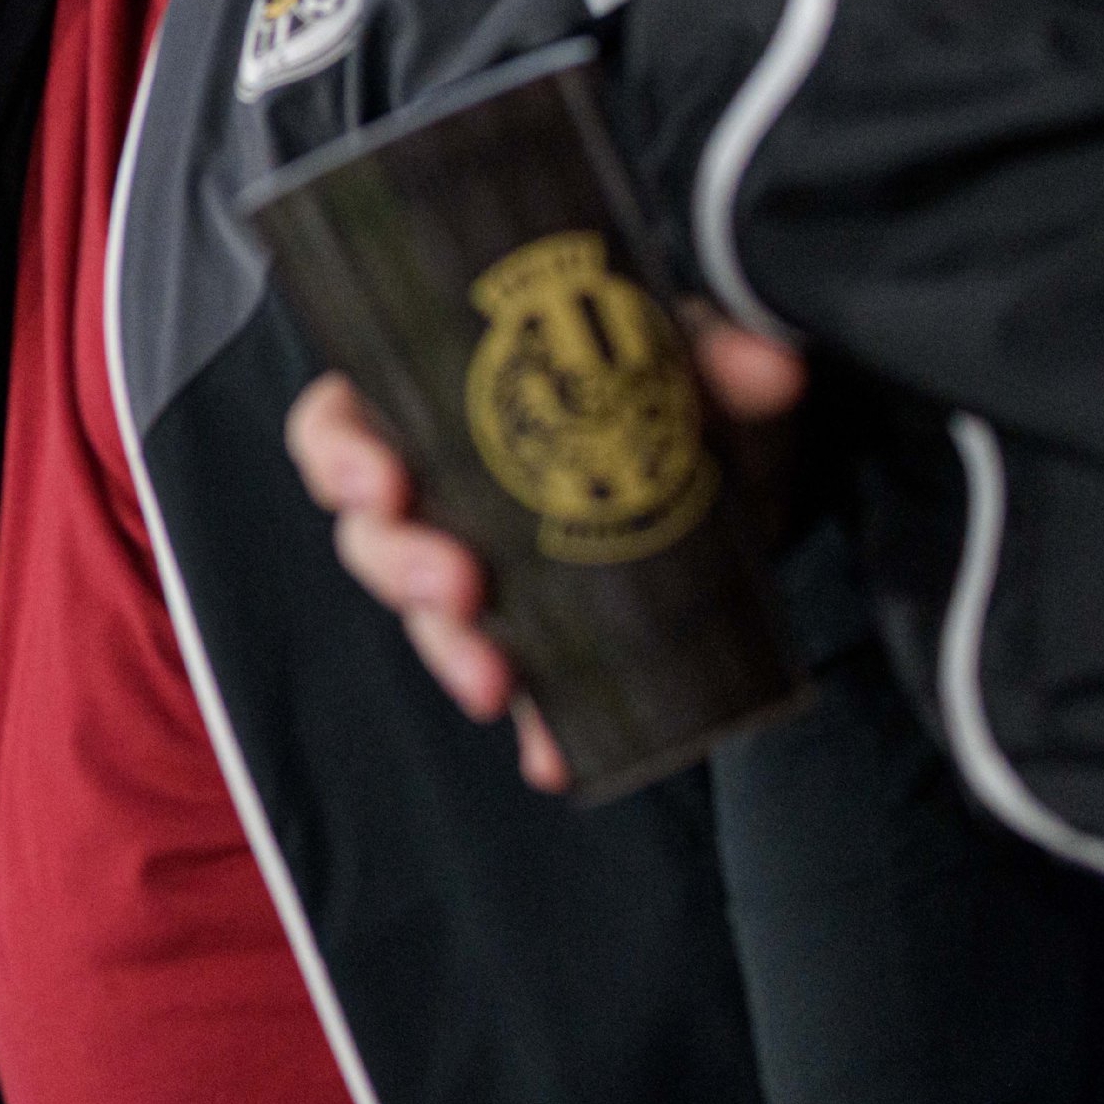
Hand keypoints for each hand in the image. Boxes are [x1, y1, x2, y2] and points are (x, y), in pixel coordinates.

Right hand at [287, 314, 803, 793]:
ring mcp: (485, 571)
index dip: (338, 455)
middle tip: (455, 585)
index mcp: (438, 403)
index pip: (342, 424)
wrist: (742, 469)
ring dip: (448, 649)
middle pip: (371, 532)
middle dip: (397, 566)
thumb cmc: (672, 386)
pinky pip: (519, 692)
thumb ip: (719, 350)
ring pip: (426, 616)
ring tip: (494, 679)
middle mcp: (444, 491)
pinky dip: (534, 726)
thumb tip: (765, 367)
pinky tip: (553, 753)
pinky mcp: (542, 639)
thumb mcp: (688, 352)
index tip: (382, 481)